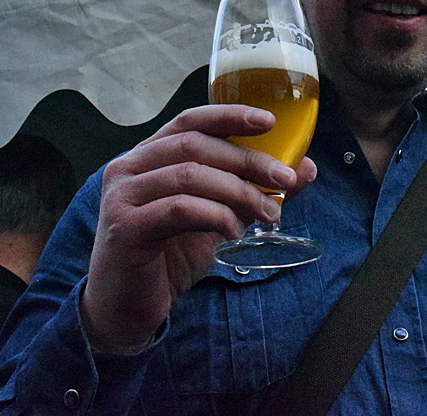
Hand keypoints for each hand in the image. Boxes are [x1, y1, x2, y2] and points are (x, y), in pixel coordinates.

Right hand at [80, 104, 316, 353]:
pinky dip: (215, 216)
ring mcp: (123, 196)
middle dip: (248, 160)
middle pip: (196, 145)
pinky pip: (178, 209)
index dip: (229, 115)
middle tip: (285, 180)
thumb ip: (253, 191)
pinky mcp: (125, 228)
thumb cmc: (169, 259)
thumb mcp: (219, 219)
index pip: (190, 120)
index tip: (269, 120)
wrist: (126, 310)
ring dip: (238, 192)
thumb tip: (304, 169)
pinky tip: (234, 233)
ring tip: (269, 214)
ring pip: (190, 175)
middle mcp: (129, 168)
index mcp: (149, 156)